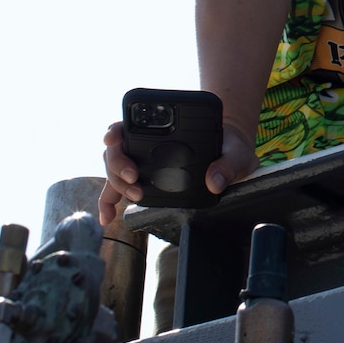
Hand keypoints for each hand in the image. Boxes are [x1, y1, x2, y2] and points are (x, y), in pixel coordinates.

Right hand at [99, 120, 259, 225]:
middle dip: (119, 164)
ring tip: (135, 195)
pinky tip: (108, 218)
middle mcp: (147, 143)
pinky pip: (117, 190)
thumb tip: (214, 182)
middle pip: (117, 149)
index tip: (113, 138)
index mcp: (166, 127)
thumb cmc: (230, 147)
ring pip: (114, 169)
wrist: (230, 157)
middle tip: (135, 178)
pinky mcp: (142, 179)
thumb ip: (229, 163)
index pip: (130, 124)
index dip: (116, 130)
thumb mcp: (236, 152)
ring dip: (116, 183)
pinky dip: (108, 203)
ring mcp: (142, 161)